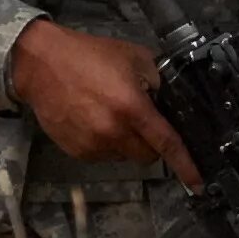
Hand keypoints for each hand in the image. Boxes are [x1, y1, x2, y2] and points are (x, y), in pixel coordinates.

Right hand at [7, 19, 200, 186]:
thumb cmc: (85, 56)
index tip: (197, 182)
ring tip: (108, 113)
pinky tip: (92, 119)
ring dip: (125, 142)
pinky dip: (104, 142)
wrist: (41, 64)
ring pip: (124, 156)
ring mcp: (93, 144)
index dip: (186, 165)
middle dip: (150, 142)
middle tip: (138, 118)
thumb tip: (170, 101)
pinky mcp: (76, 151)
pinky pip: (102, 155)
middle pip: (147, 156)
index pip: (167, 143)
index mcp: (131, 108)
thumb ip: (157, 80)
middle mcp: (113, 131)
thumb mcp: (132, 56)